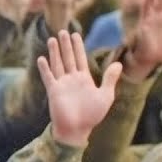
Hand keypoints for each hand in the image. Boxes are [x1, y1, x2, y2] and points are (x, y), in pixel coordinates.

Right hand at [38, 30, 122, 146]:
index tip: (76, 34)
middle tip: (63, 31)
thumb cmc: (92, 115)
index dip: (78, 46)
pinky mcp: (53, 91)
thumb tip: (119, 63)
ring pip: (58, 64)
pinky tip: (42, 58)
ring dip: (55, 52)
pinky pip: (48, 77)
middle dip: (66, 45)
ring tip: (52, 39)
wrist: (77, 130)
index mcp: (84, 79)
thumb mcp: (105, 95)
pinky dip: (45, 68)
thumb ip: (110, 79)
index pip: (80, 58)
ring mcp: (61, 84)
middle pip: (68, 58)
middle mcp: (71, 79)